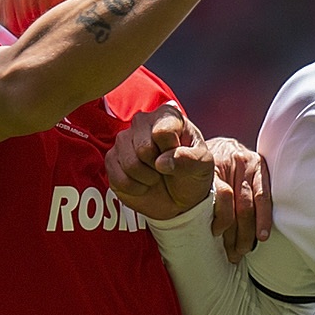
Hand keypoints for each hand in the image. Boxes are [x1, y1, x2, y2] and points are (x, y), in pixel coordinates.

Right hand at [106, 115, 273, 262]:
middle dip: (158, 167)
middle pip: (144, 148)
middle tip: (166, 169)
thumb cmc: (192, 173)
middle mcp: (142, 122)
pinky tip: (142, 184)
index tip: (179, 156)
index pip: (162, 132)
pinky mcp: (112, 159)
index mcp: (167, 116)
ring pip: (130, 163)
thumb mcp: (203, 166)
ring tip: (155, 176)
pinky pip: (117, 176)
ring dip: (147, 179)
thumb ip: (189, 160)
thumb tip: (162, 162)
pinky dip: (134, 188)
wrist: (180, 197)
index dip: (172, 152)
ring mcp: (124, 140)